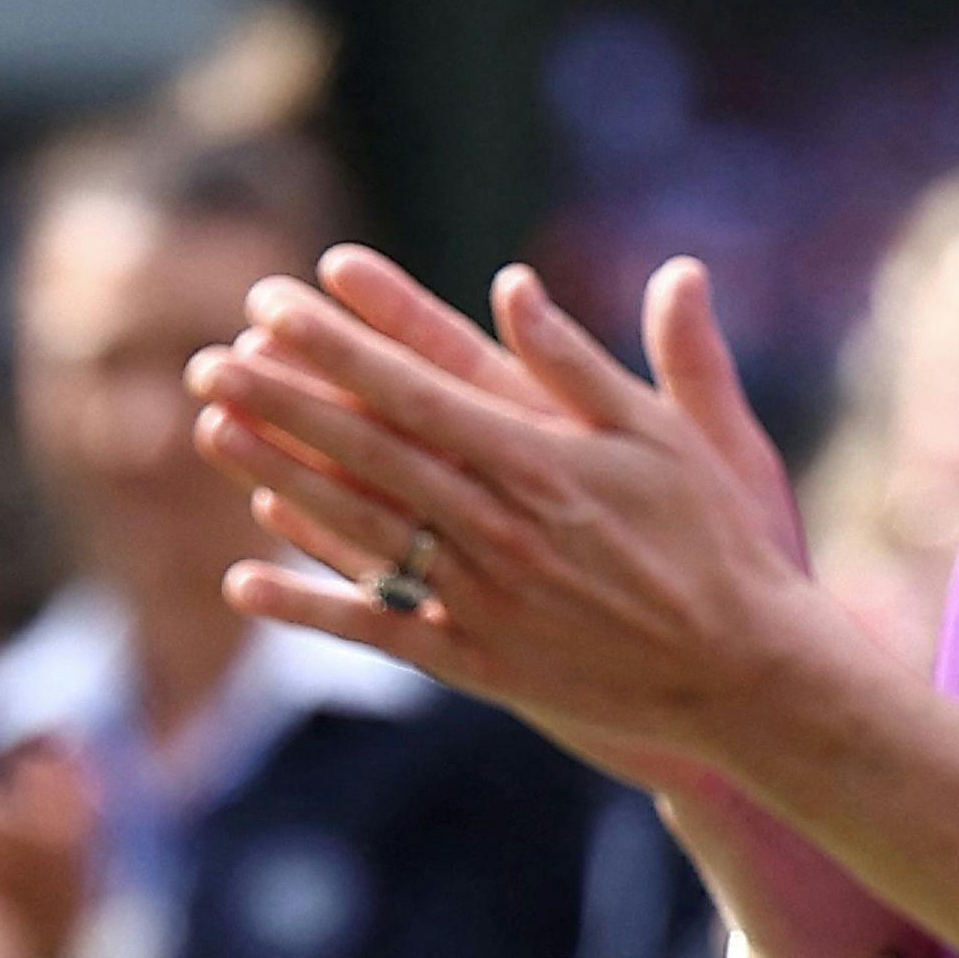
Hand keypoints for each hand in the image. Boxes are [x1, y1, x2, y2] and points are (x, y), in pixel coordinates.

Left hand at [190, 246, 840, 792]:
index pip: (414, 388)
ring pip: (362, 528)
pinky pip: (380, 628)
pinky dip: (310, 603)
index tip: (276, 306)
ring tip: (213, 428)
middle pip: (369, 451)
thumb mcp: (667, 434)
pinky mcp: (480, 662)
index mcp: (540, 460)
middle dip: (285, 400)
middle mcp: (498, 526)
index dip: (338, 345)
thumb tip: (513, 283)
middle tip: (212, 359)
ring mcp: (483, 598)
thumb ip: (581, 362)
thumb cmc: (718, 540)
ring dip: (281, 476)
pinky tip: (244, 579)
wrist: (746, 674)